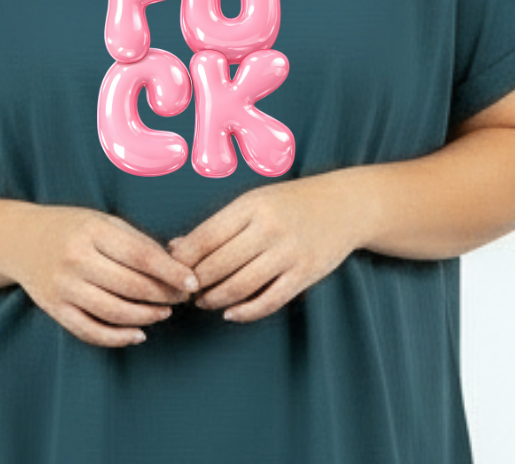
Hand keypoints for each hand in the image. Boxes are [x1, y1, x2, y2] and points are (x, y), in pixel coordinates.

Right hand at [6, 204, 200, 348]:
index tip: (192, 281)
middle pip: (130, 285)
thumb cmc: (74, 227)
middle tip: (183, 298)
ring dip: (145, 317)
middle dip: (163, 295)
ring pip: (113, 311)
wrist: (22, 239)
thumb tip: (176, 266)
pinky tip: (138, 334)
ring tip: (165, 312)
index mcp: (93, 231)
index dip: (170, 271)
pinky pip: (90, 330)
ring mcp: (64, 287)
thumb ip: (137, 242)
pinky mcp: (55, 309)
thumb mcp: (104, 222)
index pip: (140, 255)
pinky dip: (117, 337)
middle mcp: (76, 259)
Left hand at [165, 172, 363, 323]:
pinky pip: (269, 300)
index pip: (207, 236)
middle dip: (196, 282)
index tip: (170, 269)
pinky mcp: (305, 274)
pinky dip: (245, 312)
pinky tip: (230, 313)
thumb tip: (176, 247)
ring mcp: (289, 252)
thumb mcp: (255, 201)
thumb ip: (219, 224)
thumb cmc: (291, 202)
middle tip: (182, 291)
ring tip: (202, 302)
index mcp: (252, 205)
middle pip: (220, 264)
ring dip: (215, 299)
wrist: (344, 205)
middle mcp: (270, 228)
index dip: (184, 258)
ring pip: (240, 286)